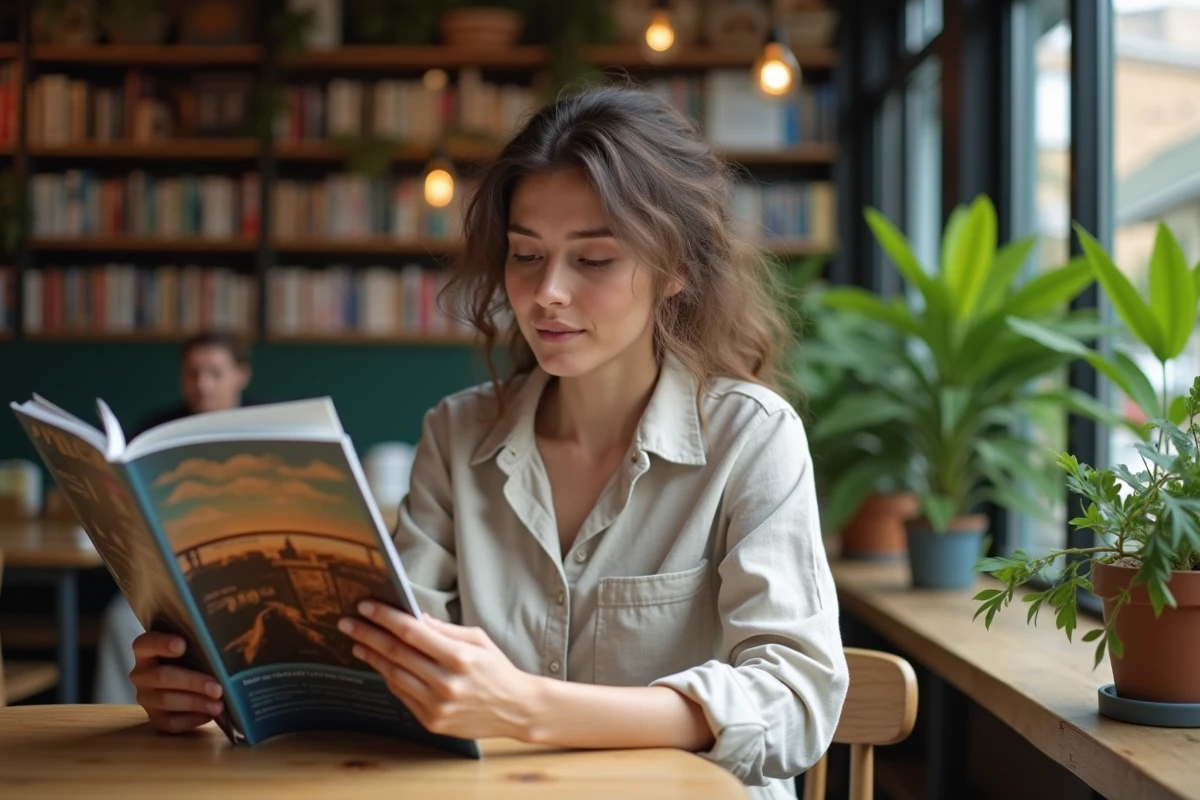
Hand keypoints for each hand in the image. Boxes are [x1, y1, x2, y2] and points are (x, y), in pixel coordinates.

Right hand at [129, 632, 224, 733]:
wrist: (187, 678)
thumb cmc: (193, 654)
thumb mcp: (195, 644)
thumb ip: (202, 641)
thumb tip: (233, 639)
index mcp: (146, 649)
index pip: (146, 643)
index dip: (162, 644)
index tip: (182, 645)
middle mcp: (141, 673)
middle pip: (162, 676)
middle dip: (192, 682)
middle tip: (217, 688)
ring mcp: (145, 697)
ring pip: (166, 701)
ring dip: (195, 703)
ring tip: (218, 705)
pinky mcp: (154, 717)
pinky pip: (169, 722)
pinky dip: (191, 720)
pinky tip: (208, 715)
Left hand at [338, 602, 540, 740]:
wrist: (515, 708)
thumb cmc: (497, 669)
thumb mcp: (479, 640)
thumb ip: (445, 630)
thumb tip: (414, 618)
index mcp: (460, 657)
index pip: (413, 633)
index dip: (386, 618)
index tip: (366, 607)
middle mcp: (446, 682)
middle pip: (396, 654)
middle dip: (368, 635)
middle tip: (348, 623)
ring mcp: (437, 705)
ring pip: (394, 676)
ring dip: (372, 658)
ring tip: (358, 644)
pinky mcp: (432, 721)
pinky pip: (402, 695)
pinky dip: (389, 678)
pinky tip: (380, 666)